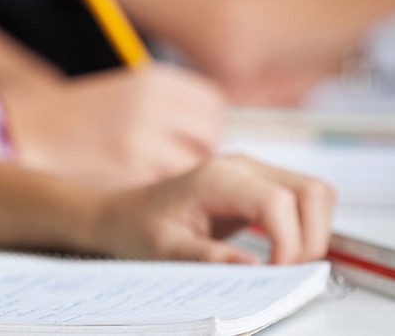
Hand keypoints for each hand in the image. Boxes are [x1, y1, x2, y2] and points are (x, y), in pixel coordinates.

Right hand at [3, 63, 226, 188]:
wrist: (24, 132)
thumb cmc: (75, 117)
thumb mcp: (124, 92)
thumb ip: (168, 105)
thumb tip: (211, 129)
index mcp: (154, 80)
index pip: (213, 104)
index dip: (209, 126)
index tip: (196, 138)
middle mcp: (153, 105)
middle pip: (210, 135)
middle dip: (200, 152)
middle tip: (179, 162)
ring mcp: (142, 140)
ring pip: (194, 165)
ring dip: (185, 174)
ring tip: (159, 177)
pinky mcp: (130, 173)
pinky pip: (168, 186)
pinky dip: (163, 190)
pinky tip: (142, 188)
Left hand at [86, 155, 334, 263]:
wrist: (124, 213)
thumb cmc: (139, 228)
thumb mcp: (165, 251)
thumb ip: (208, 259)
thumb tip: (254, 270)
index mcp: (216, 179)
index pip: (277, 202)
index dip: (289, 241)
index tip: (278, 273)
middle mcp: (241, 167)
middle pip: (311, 192)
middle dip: (312, 237)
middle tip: (287, 271)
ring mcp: (254, 173)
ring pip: (316, 193)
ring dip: (314, 231)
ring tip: (286, 263)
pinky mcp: (259, 186)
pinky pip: (303, 200)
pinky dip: (306, 227)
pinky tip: (282, 251)